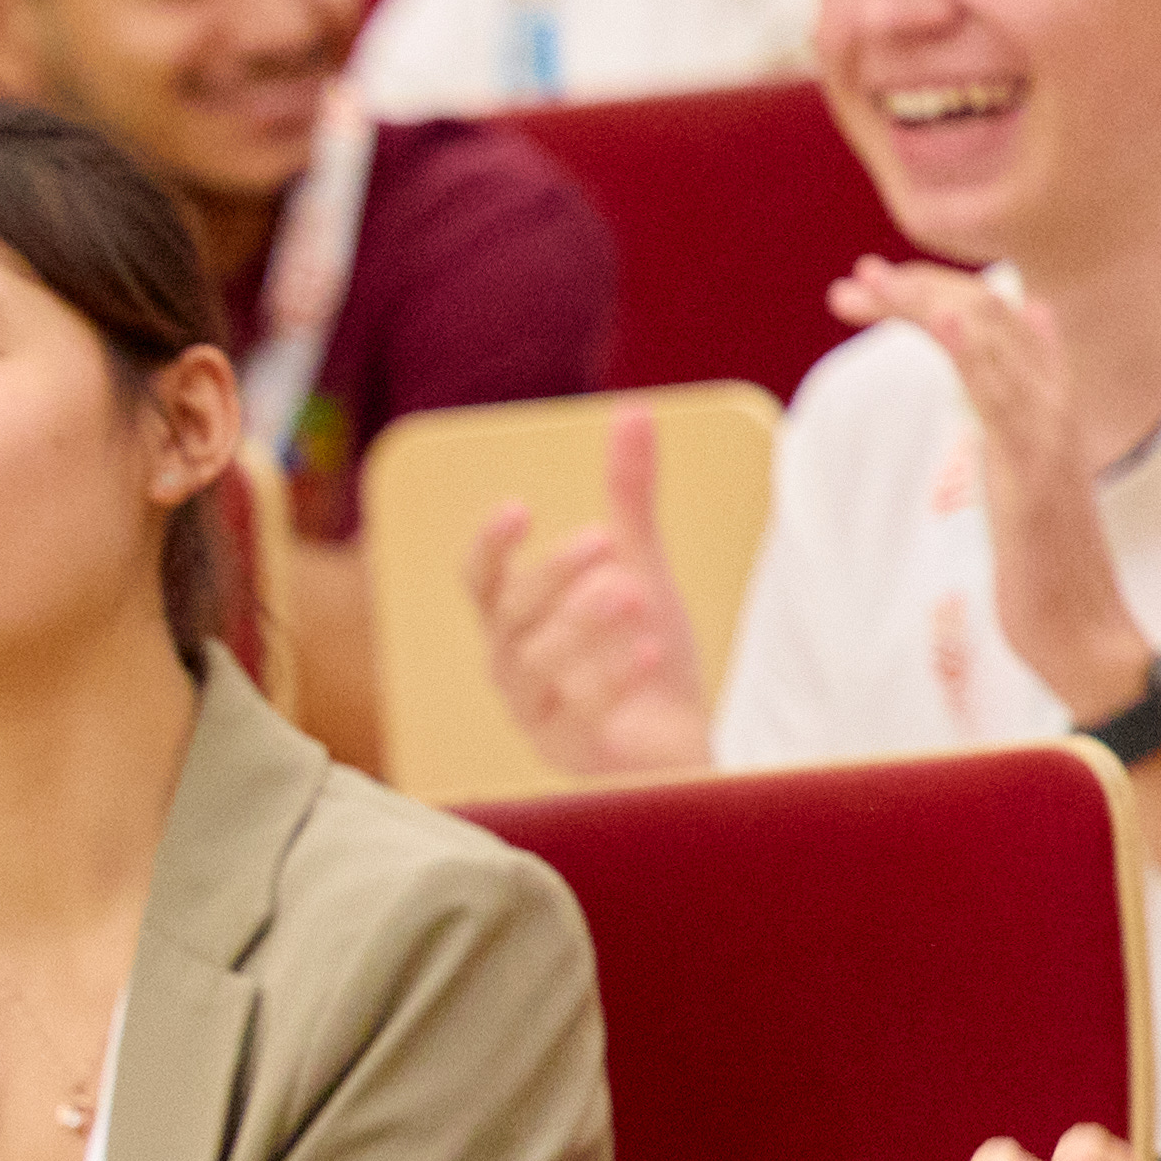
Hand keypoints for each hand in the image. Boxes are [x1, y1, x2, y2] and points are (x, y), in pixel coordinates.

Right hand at [467, 405, 713, 772]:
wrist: (681, 741)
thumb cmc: (644, 655)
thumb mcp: (639, 565)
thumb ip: (629, 497)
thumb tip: (634, 410)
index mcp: (515, 623)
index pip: (480, 582)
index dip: (490, 547)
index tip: (519, 507)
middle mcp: (512, 666)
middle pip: (509, 617)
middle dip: (551, 576)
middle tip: (602, 540)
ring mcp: (537, 713)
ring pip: (535, 665)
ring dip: (580, 623)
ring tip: (634, 591)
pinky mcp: (572, 751)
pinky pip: (577, 713)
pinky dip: (610, 678)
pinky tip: (648, 648)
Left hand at [833, 261, 1146, 720]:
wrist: (1082, 632)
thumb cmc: (1047, 563)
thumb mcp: (1021, 477)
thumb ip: (1013, 415)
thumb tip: (1017, 352)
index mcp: (1043, 407)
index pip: (992, 324)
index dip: (933, 296)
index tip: (866, 288)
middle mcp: (1051, 408)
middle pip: (987, 320)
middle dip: (916, 293)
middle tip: (852, 282)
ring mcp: (1047, 435)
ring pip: (991, 346)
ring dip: (929, 305)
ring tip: (872, 281)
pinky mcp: (1035, 471)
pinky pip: (1005, 400)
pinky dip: (976, 352)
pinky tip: (944, 322)